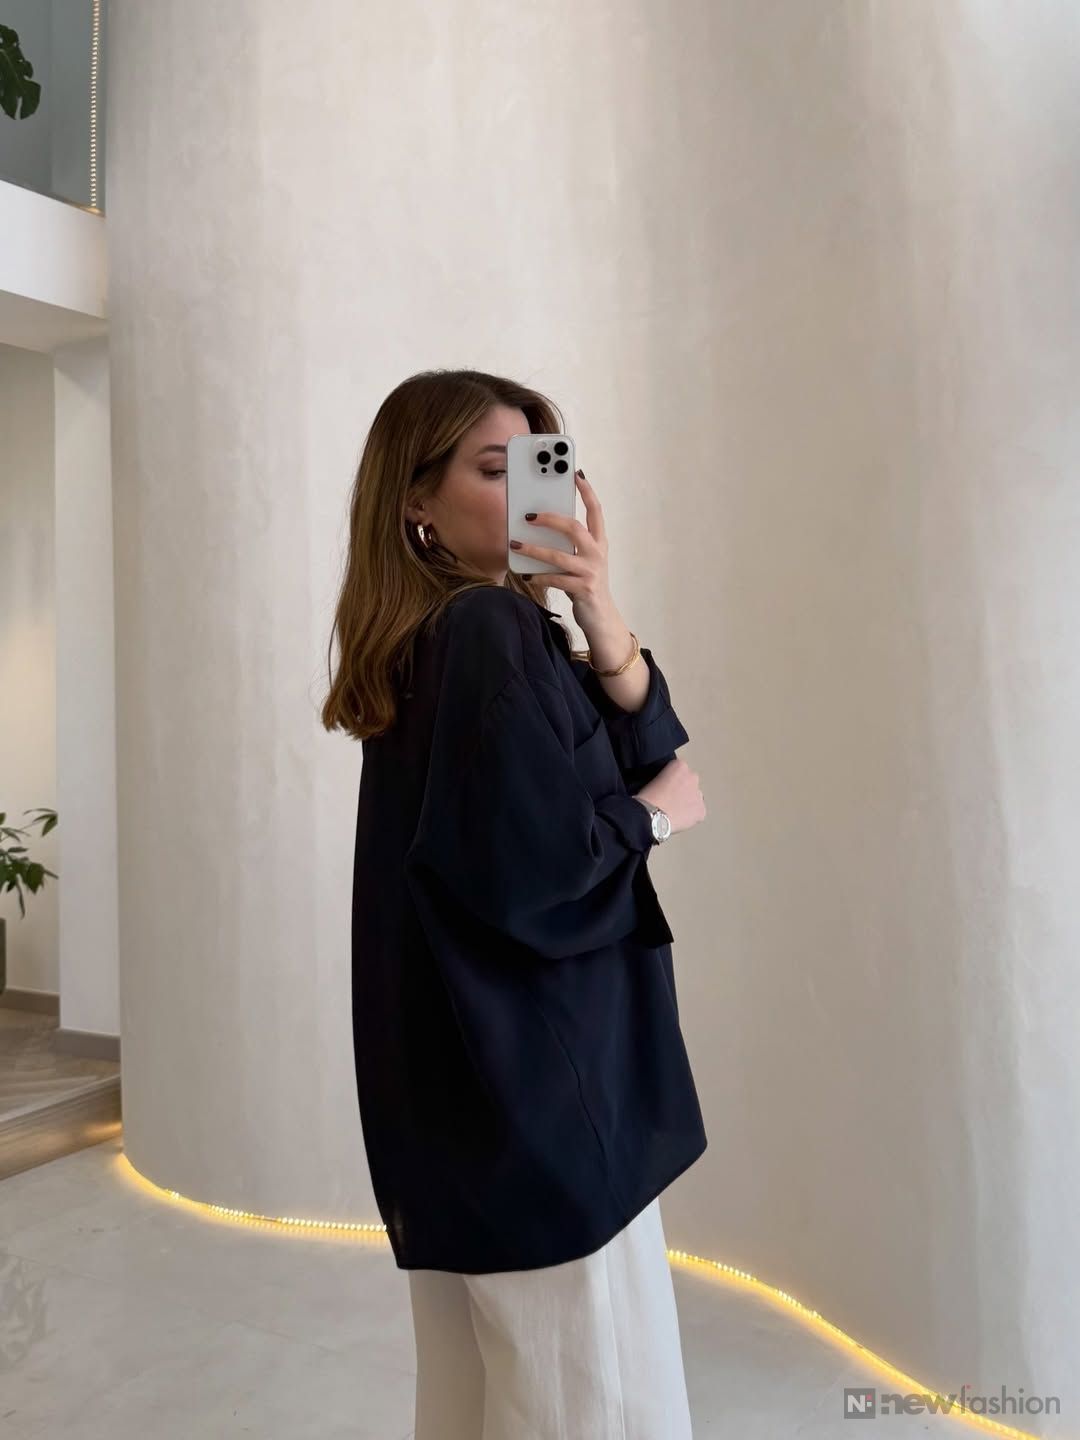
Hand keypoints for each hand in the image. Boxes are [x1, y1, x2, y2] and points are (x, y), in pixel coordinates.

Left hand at [510, 470, 617, 634]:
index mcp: (599, 541)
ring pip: (559, 556)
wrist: (602, 617)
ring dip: (534, 550)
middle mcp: (597, 553)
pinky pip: (555, 580)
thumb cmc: (586, 583)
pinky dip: (538, 577)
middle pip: (574, 528)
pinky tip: (526, 574)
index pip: (596, 510)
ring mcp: (591, 572)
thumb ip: (568, 544)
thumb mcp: (582, 559)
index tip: (576, 473)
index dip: (587, 491)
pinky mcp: (583, 589)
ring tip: (515, 545)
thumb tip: (539, 523)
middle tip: (528, 515)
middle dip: (550, 519)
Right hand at [636, 757, 705, 836]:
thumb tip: (665, 785)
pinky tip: (678, 818)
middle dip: (682, 789)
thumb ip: (663, 776)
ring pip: (694, 797)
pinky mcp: (701, 810)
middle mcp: (693, 777)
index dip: (670, 779)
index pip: (678, 769)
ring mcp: (699, 794)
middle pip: (689, 782)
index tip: (664, 786)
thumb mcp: (650, 777)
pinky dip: (691, 815)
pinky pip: (697, 812)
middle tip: (669, 798)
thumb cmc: (647, 797)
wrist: (652, 816)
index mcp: (680, 765)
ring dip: (687, 801)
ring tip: (673, 810)